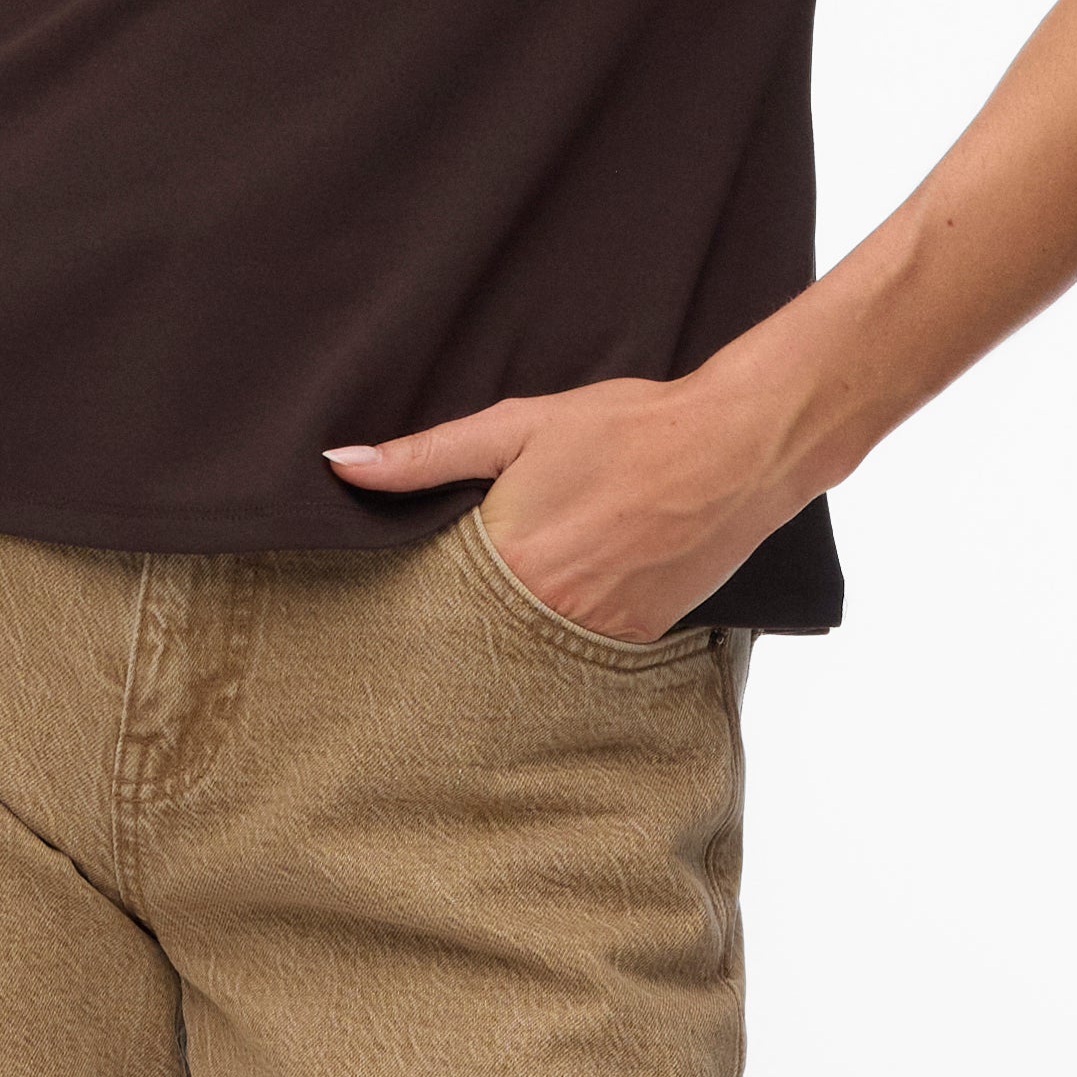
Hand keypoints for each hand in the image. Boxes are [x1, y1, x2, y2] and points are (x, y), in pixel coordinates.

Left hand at [321, 377, 783, 645]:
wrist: (735, 449)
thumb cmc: (628, 428)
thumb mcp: (517, 427)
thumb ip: (425, 455)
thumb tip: (341, 465)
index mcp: (504, 560)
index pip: (427, 601)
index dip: (414, 595)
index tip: (395, 600)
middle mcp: (545, 611)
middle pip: (474, 634)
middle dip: (460, 622)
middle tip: (453, 612)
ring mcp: (594, 633)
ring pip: (527, 649)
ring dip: (515, 630)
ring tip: (523, 596)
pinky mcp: (634, 640)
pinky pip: (580, 650)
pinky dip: (567, 631)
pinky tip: (572, 595)